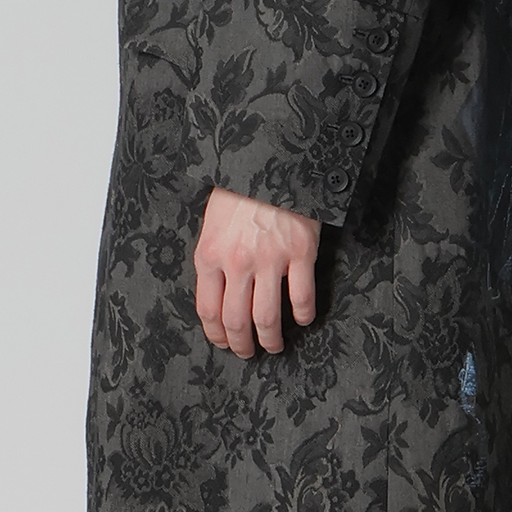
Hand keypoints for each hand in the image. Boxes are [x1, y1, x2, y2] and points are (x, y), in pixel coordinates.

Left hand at [193, 186, 320, 358]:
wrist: (271, 158)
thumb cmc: (241, 188)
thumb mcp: (213, 222)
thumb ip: (214, 257)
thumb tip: (218, 292)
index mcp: (210, 255)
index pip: (208, 310)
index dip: (216, 334)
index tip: (224, 342)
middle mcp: (237, 262)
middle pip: (236, 321)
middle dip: (242, 345)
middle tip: (248, 353)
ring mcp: (270, 259)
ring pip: (267, 318)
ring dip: (271, 339)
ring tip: (275, 345)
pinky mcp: (301, 253)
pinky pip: (302, 298)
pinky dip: (304, 316)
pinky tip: (303, 319)